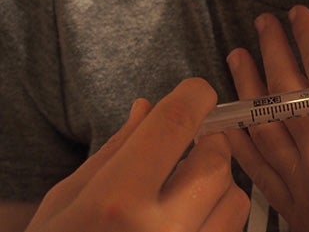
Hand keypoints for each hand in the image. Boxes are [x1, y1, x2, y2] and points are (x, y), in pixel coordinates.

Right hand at [25, 79, 249, 231]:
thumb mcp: (67, 201)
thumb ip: (115, 151)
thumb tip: (149, 107)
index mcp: (117, 203)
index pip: (175, 124)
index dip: (193, 96)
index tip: (195, 94)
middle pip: (217, 160)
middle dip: (206, 144)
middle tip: (185, 149)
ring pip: (236, 198)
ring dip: (217, 185)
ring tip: (183, 193)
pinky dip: (217, 218)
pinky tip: (186, 221)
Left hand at [226, 5, 308, 231]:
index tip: (297, 13)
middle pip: (287, 90)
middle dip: (273, 50)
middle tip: (262, 22)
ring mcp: (299, 179)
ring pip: (263, 122)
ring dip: (248, 85)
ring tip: (235, 55)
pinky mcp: (291, 205)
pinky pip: (255, 167)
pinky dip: (237, 140)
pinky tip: (225, 122)